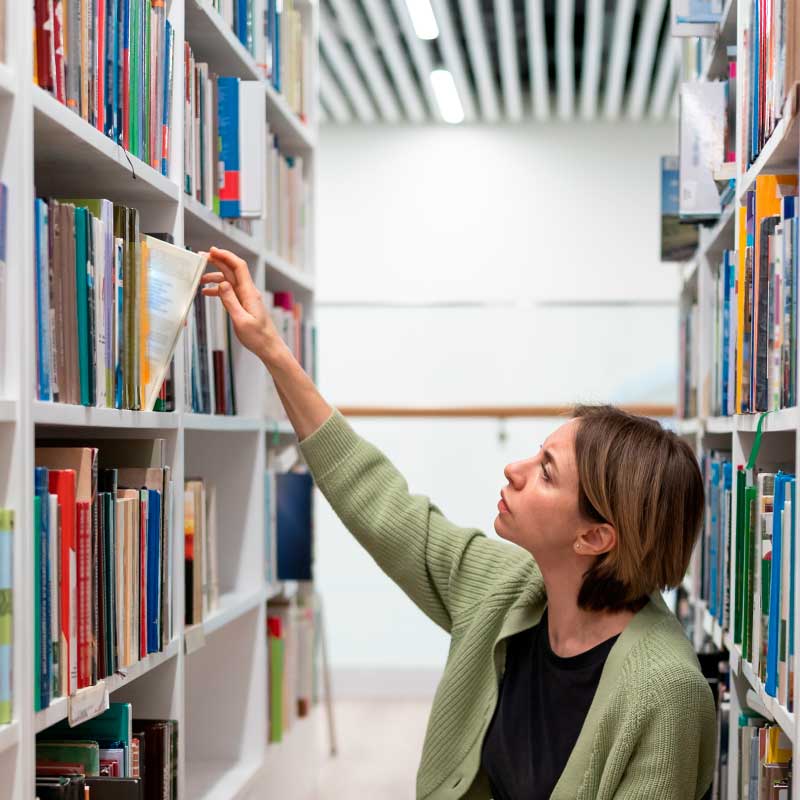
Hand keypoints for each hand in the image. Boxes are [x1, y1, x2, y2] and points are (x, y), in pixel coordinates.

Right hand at [199, 247, 282, 364]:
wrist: (269, 347)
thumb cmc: (258, 337)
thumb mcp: (241, 320)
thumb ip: (230, 301)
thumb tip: (222, 283)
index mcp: (249, 293)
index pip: (238, 267)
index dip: (226, 256)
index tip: (212, 250)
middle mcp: (248, 292)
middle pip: (232, 270)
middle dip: (218, 261)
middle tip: (201, 257)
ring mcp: (246, 297)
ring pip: (229, 281)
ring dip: (215, 277)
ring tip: (200, 279)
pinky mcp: (244, 304)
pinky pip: (230, 292)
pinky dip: (218, 290)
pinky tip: (207, 293)